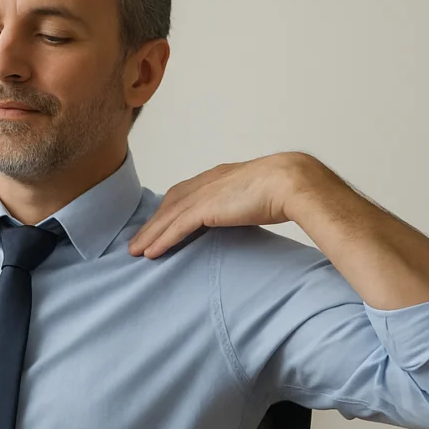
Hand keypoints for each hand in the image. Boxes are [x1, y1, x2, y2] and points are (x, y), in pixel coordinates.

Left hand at [128, 153, 319, 258]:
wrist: (292, 181)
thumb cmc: (287, 189)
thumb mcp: (259, 194)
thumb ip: (247, 202)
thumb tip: (251, 212)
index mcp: (221, 176)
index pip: (186, 192)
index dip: (170, 209)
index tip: (160, 222)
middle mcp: (208, 181)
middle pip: (170, 203)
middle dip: (153, 222)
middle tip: (138, 240)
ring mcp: (206, 193)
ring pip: (168, 217)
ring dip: (150, 235)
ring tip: (135, 251)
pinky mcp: (207, 208)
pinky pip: (177, 227)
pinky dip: (162, 239)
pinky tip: (150, 252)